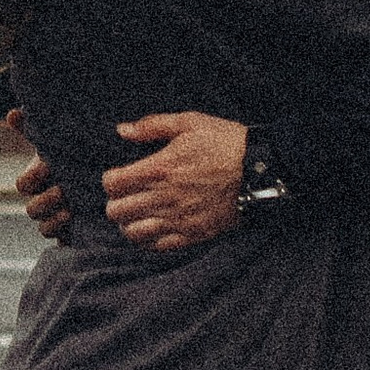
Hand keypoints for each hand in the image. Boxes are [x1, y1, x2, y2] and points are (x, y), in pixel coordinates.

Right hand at [7, 108, 71, 243]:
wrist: (102, 177)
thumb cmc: (76, 158)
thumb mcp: (58, 143)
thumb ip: (34, 129)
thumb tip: (12, 113)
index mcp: (37, 182)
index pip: (23, 184)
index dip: (32, 177)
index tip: (47, 166)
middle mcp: (42, 202)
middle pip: (31, 209)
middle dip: (46, 199)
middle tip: (63, 189)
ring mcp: (54, 220)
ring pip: (43, 227)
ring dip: (54, 218)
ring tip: (71, 209)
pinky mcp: (69, 234)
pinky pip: (59, 242)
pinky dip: (65, 234)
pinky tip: (78, 222)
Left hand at [102, 113, 248, 254]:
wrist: (260, 170)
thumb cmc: (225, 143)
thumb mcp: (189, 122)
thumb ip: (152, 126)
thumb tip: (123, 130)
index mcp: (159, 169)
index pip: (112, 184)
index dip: (110, 180)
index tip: (118, 177)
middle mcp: (163, 197)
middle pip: (116, 212)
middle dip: (115, 203)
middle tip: (125, 197)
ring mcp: (178, 219)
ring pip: (133, 233)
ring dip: (128, 223)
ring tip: (136, 215)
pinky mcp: (193, 234)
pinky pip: (158, 246)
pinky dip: (148, 241)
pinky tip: (152, 230)